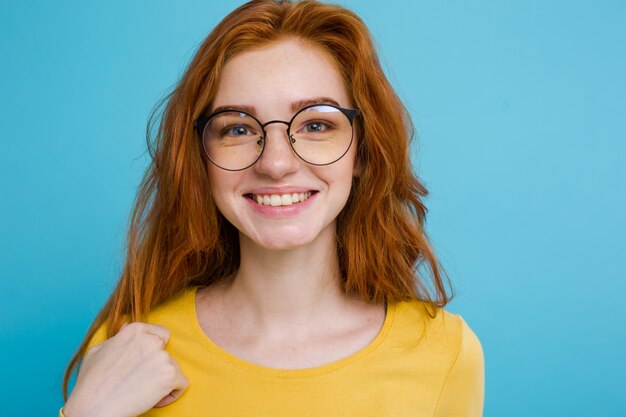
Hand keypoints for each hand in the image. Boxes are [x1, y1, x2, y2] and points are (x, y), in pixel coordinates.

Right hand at [63, 322, 188, 416]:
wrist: (92, 408)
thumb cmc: (91, 383)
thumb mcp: (98, 350)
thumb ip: (118, 337)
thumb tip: (127, 326)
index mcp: (135, 330)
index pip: (161, 335)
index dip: (154, 352)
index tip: (143, 366)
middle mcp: (151, 340)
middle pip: (167, 353)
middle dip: (157, 368)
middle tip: (140, 383)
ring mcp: (162, 356)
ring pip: (173, 369)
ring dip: (162, 382)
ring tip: (143, 393)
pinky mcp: (170, 375)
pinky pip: (182, 384)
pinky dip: (172, 394)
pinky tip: (155, 401)